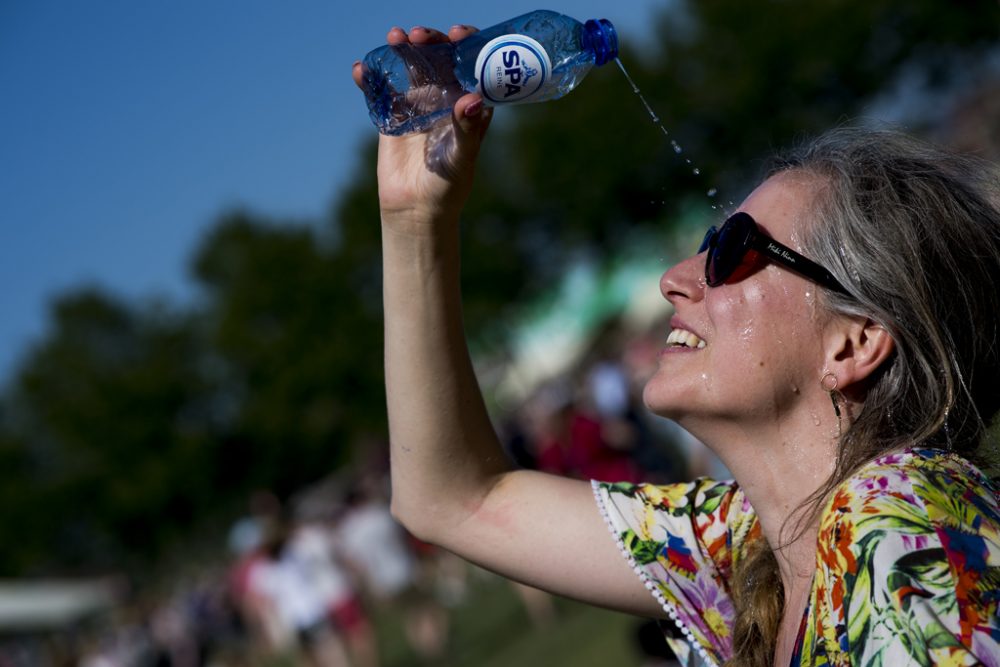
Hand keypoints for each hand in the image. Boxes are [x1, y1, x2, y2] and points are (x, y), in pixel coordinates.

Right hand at [352, 25, 493, 226]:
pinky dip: (371, 77)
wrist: (416, 208)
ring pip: (411, 67)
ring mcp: (419, 104)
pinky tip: (361, 70)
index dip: (469, 44)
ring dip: (403, 48)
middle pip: (440, 58)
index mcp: (470, 104)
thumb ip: (468, 129)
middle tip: (419, 36)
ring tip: (394, 37)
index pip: (473, 65)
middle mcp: (446, 98)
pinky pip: (381, 90)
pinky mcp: (393, 114)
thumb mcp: (462, 157)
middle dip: (432, 41)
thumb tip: (472, 100)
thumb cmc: (448, 185)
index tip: (459, 35)